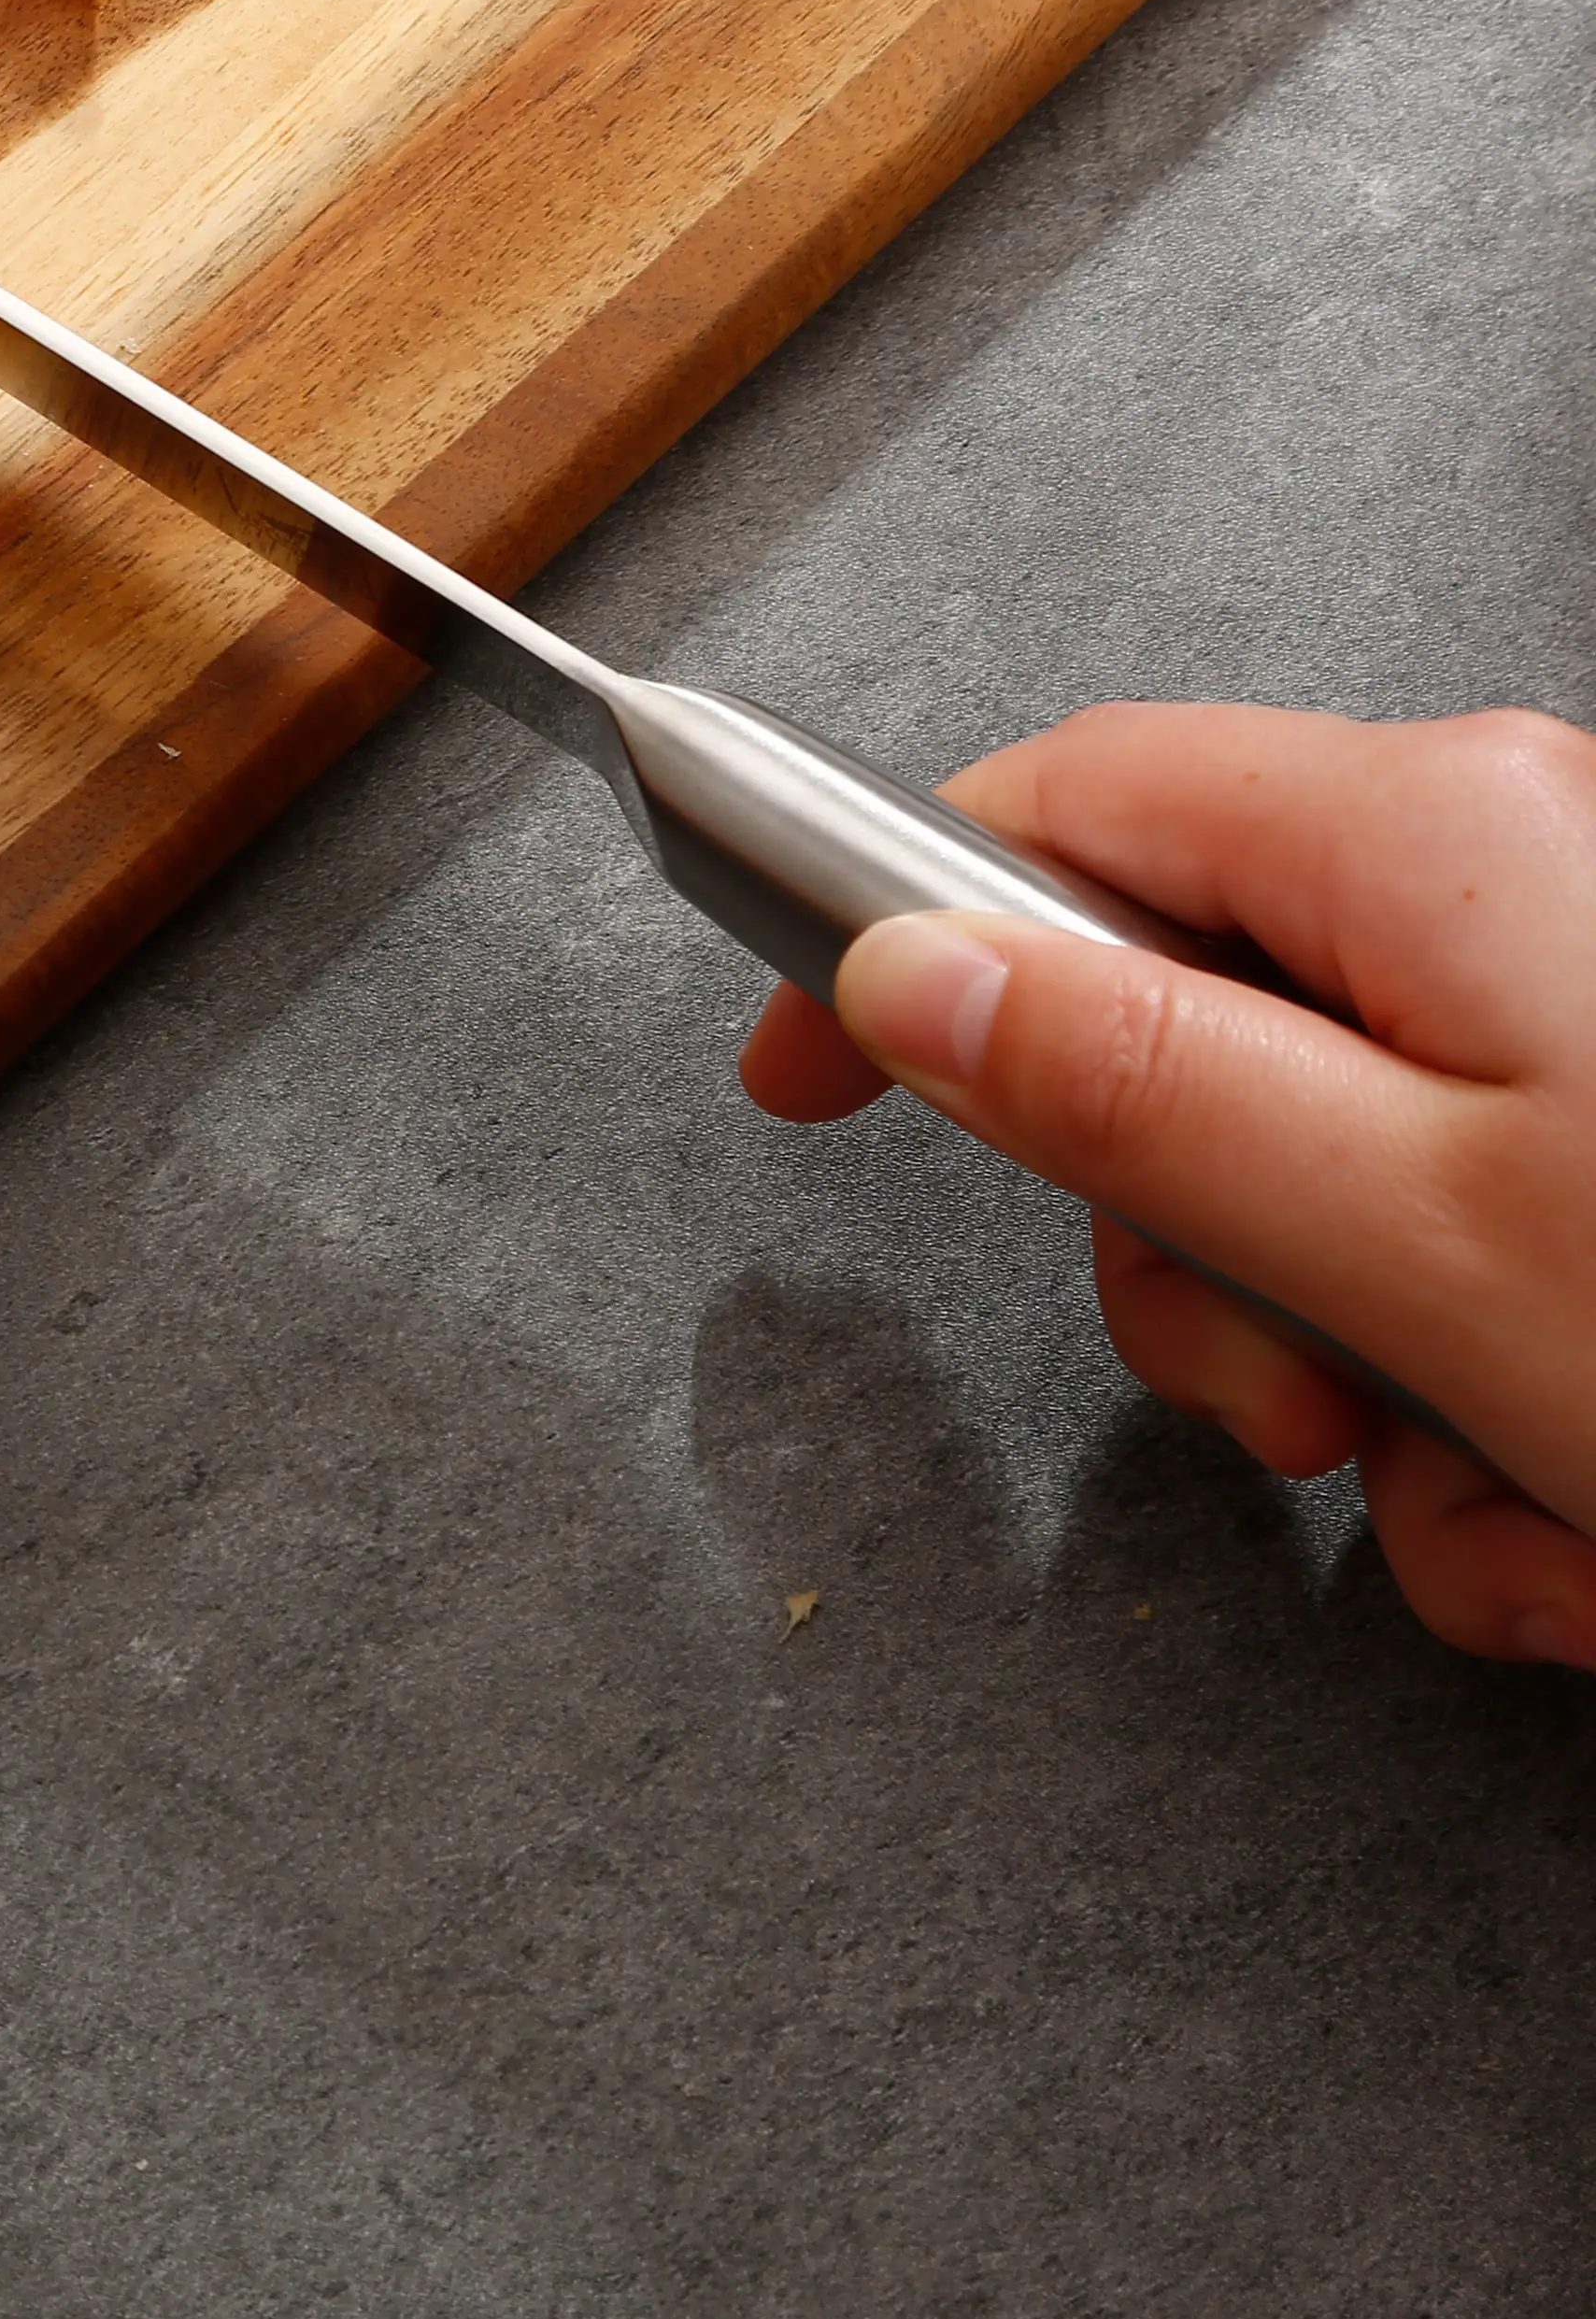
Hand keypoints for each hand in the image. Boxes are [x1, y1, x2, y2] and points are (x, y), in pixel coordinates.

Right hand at [741, 705, 1595, 1667]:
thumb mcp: (1407, 1235)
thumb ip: (1128, 1085)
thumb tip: (912, 973)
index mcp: (1433, 838)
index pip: (1062, 812)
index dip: (899, 935)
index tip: (801, 1077)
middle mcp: (1518, 889)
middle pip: (1191, 1033)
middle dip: (1204, 1266)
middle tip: (1286, 1406)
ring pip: (1331, 1191)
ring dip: (1367, 1392)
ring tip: (1512, 1507)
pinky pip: (1475, 1266)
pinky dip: (1496, 1429)